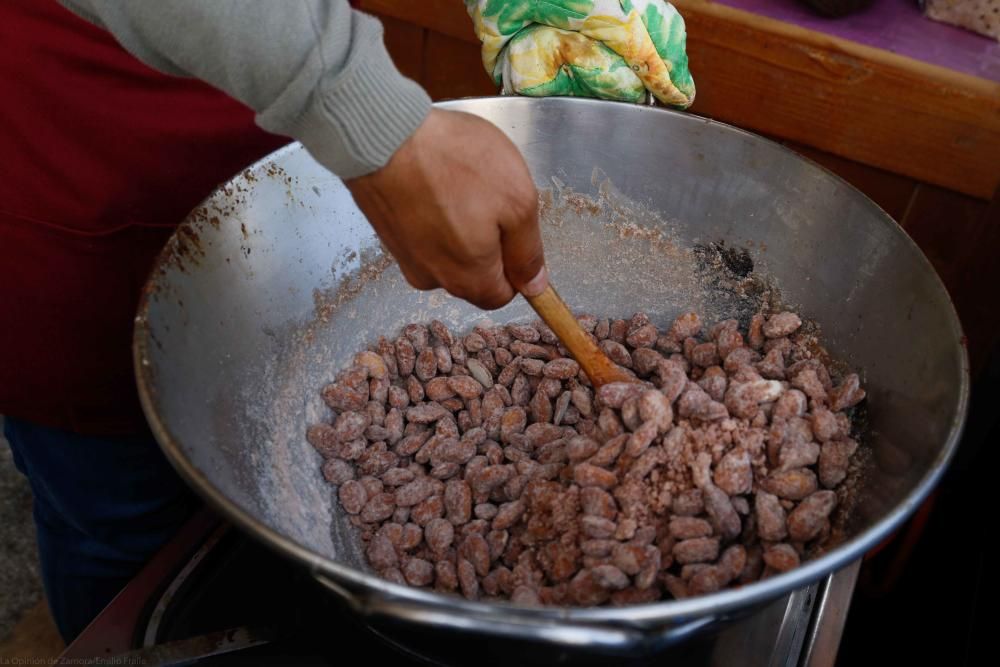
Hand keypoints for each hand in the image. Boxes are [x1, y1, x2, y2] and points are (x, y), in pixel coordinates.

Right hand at [345, 109, 546, 309]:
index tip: (517, 229)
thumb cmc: (452, 162)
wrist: (381, 135)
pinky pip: (424, 233)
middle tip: (488, 197)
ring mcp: (406, 257)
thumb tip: (535, 286)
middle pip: (475, 274)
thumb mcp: (517, 202)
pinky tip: (434, 181)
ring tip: (458, 183)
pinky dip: (433, 213)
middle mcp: (433, 278)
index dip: (517, 264)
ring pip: (448, 252)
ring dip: (459, 225)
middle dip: (488, 242)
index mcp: (470, 279)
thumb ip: (529, 251)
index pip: (503, 294)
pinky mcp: (388, 234)